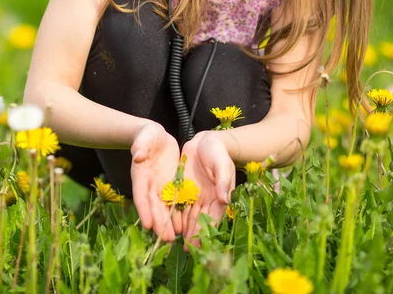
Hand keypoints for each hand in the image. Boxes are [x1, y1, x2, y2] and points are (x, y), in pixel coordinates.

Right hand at [130, 122, 181, 240]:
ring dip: (168, 222)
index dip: (144, 210)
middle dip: (159, 223)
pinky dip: (177, 213)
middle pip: (153, 206)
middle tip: (165, 239)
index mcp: (140, 175)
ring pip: (164, 207)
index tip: (147, 225)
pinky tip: (183, 225)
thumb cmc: (147, 136)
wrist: (156, 136)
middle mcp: (149, 184)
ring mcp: (160, 186)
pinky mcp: (170, 184)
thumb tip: (137, 155)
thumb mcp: (144, 138)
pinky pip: (174, 201)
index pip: (141, 195)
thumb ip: (140, 146)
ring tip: (175, 237)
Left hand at [181, 131, 234, 247]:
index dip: (205, 233)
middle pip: (198, 221)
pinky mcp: (183, 188)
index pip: (212, 219)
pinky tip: (168, 224)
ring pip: (187, 216)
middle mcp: (205, 200)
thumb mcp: (222, 164)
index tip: (199, 245)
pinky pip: (178, 204)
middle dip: (193, 236)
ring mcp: (193, 195)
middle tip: (186, 251)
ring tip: (174, 242)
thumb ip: (223, 180)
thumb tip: (224, 199)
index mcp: (218, 197)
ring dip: (182, 229)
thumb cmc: (218, 152)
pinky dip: (174, 215)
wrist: (205, 141)